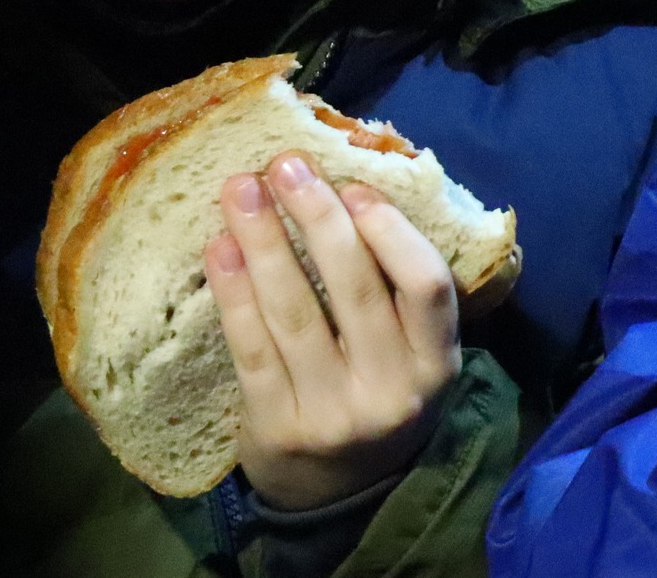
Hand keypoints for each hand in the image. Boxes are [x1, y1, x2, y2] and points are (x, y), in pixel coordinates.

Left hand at [205, 154, 460, 510]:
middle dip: (318, 217)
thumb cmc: (378, 391)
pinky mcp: (277, 426)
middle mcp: (392, 390)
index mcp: (437, 362)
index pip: (428, 288)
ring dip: (265, 242)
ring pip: (295, 313)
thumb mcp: (414, 354)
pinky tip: (219, 248)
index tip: (354, 185)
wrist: (339, 492)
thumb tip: (350, 188)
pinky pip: (251, 347)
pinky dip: (233, 293)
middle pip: (355, 290)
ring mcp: (332, 412)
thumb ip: (398, 291)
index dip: (391, 232)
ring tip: (240, 188)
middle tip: (285, 164)